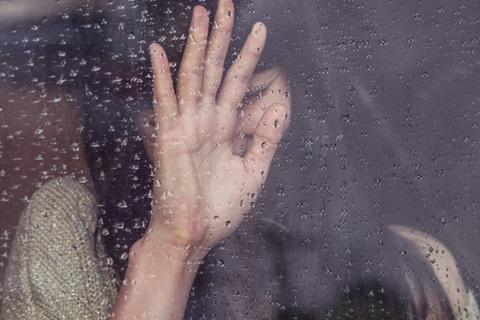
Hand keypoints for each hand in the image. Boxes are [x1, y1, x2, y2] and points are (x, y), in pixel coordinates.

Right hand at [145, 0, 290, 253]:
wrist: (195, 236)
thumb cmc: (219, 209)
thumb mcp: (253, 172)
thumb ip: (266, 139)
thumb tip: (279, 105)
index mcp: (224, 128)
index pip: (237, 82)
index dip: (248, 56)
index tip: (259, 30)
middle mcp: (205, 121)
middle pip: (214, 69)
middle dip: (221, 37)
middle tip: (227, 5)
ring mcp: (186, 127)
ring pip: (192, 77)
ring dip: (196, 45)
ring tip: (202, 14)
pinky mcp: (169, 139)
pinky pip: (166, 103)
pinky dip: (161, 78)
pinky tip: (159, 52)